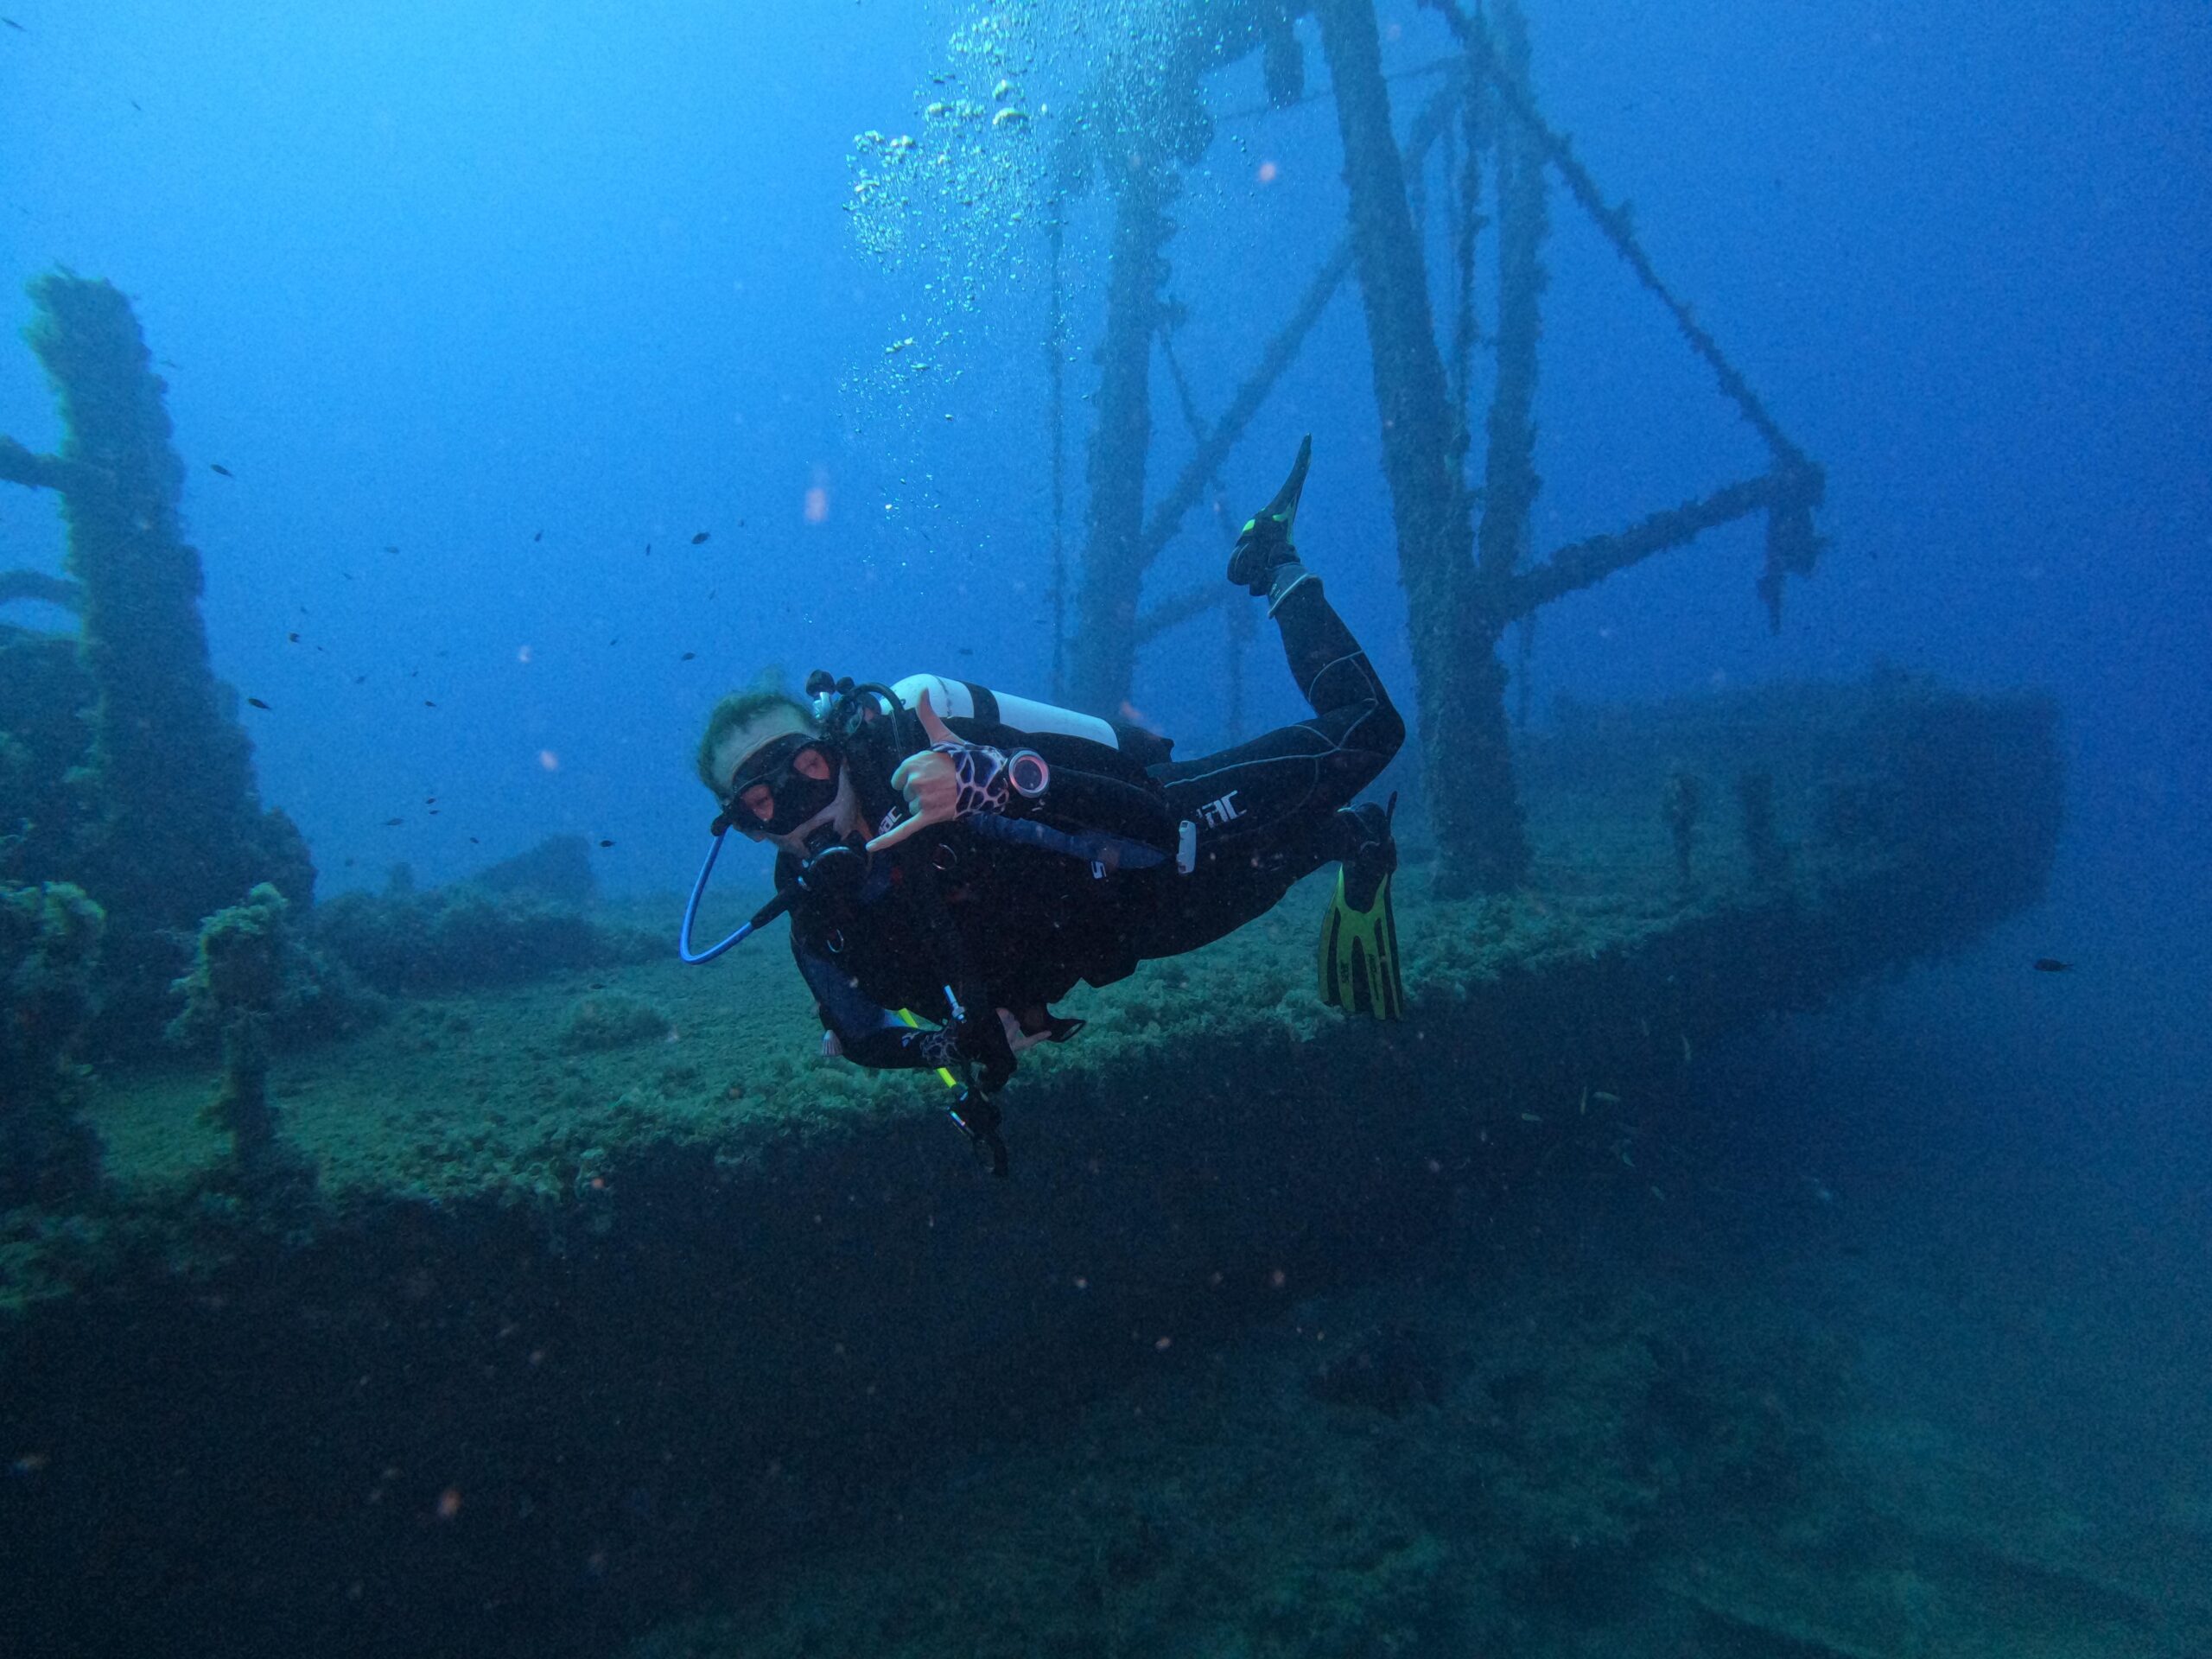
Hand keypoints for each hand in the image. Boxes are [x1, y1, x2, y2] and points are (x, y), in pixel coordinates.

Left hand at [865, 689, 1012, 852]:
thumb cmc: (964, 757)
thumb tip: (923, 689)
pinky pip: (903, 830)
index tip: (933, 773)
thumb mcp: (942, 735)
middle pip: (906, 793)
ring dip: (925, 805)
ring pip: (912, 808)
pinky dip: (886, 841)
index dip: (914, 777)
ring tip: (946, 795)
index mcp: (912, 762)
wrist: (988, 778)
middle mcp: (915, 781)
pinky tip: (870, 848)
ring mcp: (921, 800)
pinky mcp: (926, 817)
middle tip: (943, 785)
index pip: (900, 777)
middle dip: (921, 791)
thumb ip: (927, 714)